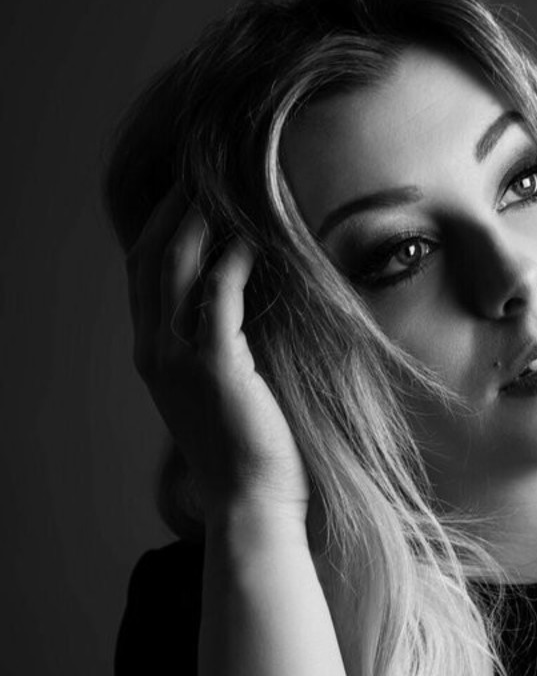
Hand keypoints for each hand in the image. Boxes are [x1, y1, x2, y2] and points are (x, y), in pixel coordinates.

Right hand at [126, 184, 309, 526]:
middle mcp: (155, 352)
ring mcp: (178, 358)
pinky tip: (253, 238)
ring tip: (226, 189)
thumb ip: (220, 348)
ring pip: (176, 266)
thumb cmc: (250, 453)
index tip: (187, 193)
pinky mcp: (215, 364)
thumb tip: (244, 304)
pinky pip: (218, 293)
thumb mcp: (224, 391)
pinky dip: (232, 258)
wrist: (251, 502)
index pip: (144, 274)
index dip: (161, 228)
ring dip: (200, 222)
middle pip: (150, 258)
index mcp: (154, 357)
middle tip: (202, 173)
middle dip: (173, 210)